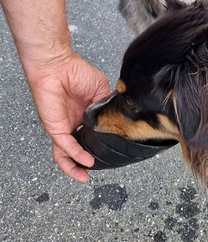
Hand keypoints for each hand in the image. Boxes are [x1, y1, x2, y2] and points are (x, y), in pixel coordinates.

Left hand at [25, 50, 109, 181]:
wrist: (58, 64)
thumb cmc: (76, 72)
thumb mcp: (101, 91)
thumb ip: (107, 106)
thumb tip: (118, 119)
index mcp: (83, 117)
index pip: (89, 138)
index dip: (98, 148)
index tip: (111, 155)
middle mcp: (72, 125)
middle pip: (75, 151)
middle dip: (83, 166)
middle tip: (95, 173)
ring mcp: (63, 127)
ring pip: (65, 154)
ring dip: (73, 168)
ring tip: (84, 177)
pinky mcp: (55, 127)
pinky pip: (65, 145)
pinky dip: (76, 155)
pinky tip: (86, 161)